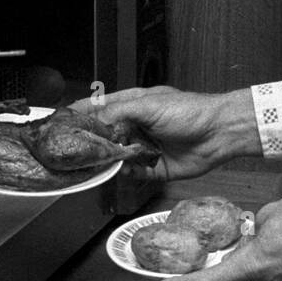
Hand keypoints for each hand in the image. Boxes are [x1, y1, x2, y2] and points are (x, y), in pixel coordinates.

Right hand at [71, 86, 251, 180]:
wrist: (220, 133)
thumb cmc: (191, 111)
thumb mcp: (149, 105)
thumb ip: (119, 113)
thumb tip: (94, 121)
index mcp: (134, 105)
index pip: (101, 108)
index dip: (82, 115)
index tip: (61, 123)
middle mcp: (138, 126)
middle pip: (106, 137)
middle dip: (91, 144)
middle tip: (74, 151)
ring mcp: (146, 147)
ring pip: (117, 158)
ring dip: (107, 162)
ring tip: (95, 164)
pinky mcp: (156, 168)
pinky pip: (134, 174)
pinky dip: (126, 175)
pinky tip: (121, 172)